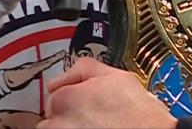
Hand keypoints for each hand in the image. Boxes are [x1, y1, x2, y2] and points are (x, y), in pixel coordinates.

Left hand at [40, 58, 175, 128]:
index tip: (84, 104)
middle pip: (53, 117)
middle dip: (68, 116)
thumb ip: (83, 68)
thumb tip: (65, 75)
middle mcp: (58, 124)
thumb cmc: (138, 114)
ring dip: (70, 127)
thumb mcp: (114, 75)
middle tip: (93, 117)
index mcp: (64, 99)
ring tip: (95, 126)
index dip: (72, 97)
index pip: (54, 97)